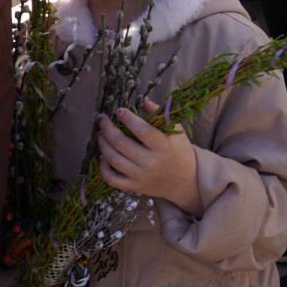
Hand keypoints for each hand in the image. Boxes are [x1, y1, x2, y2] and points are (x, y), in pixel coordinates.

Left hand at [98, 98, 203, 215]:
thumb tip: (143, 99)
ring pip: (114, 160)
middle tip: (101, 118)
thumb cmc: (180, 151)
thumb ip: (160, 114)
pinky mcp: (135, 186)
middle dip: (108, 129)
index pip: (143, 131)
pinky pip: (113, 180)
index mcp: (164, 146)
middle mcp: (151, 162)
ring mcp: (141, 176)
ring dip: (103, 145)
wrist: (186, 180)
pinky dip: (103, 169)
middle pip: (122, 144)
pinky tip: (102, 157)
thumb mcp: (176, 131)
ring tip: (100, 134)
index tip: (120, 110)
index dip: (129, 119)